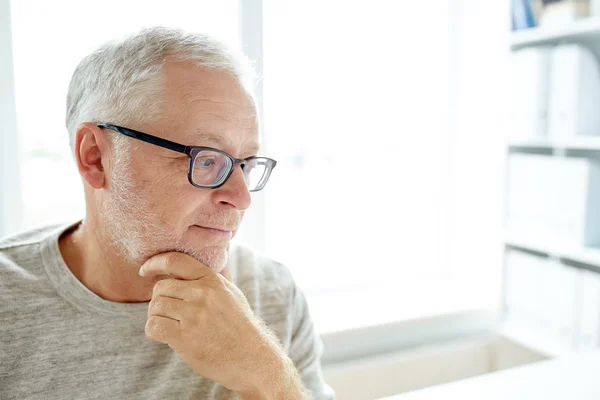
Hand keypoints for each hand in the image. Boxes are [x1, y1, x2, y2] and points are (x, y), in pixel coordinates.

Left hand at [138, 252, 288, 395]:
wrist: (251, 357)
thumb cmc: (239, 325)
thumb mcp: (229, 293)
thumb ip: (207, 279)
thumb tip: (181, 267)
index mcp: (212, 280)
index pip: (176, 261)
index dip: (155, 263)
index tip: (145, 271)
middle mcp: (203, 294)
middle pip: (160, 287)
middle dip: (159, 299)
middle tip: (168, 312)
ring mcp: (194, 315)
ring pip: (155, 307)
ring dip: (157, 316)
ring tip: (170, 324)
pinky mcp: (185, 337)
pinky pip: (153, 326)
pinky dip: (154, 330)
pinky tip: (165, 335)